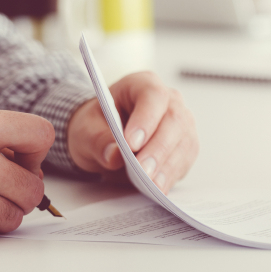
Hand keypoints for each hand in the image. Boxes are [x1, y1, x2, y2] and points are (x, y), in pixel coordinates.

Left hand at [67, 71, 198, 192]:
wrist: (103, 136)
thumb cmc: (96, 125)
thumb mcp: (85, 130)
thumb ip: (97, 140)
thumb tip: (114, 155)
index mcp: (142, 84)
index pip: (152, 96)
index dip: (146, 119)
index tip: (132, 144)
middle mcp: (168, 100)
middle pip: (174, 120)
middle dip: (158, 148)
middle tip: (143, 171)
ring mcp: (181, 123)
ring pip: (184, 141)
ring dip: (168, 165)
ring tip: (152, 185)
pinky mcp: (184, 145)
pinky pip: (185, 159)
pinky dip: (172, 174)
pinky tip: (160, 187)